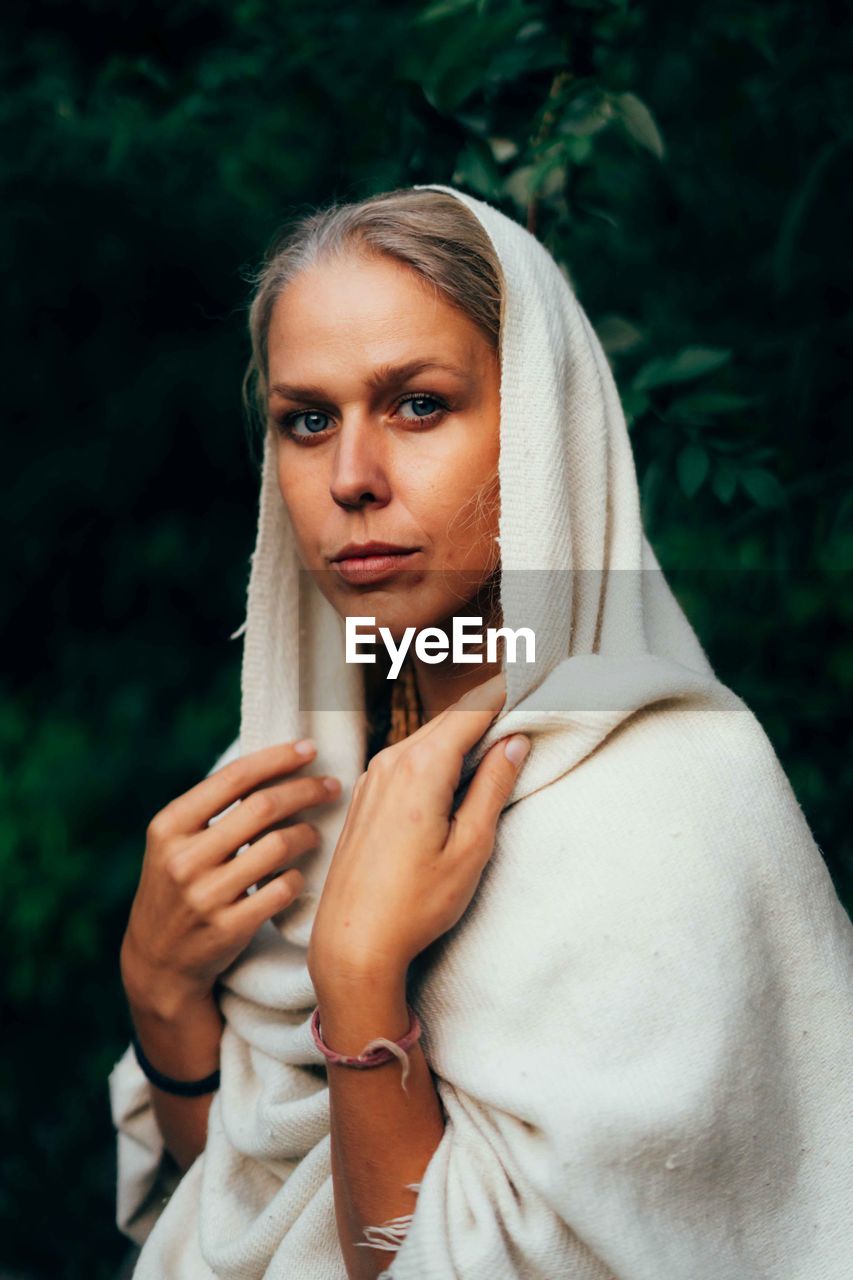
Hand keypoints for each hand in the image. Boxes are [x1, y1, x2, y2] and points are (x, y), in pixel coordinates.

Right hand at [121, 739, 341, 1017]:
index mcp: (169, 826)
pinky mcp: (227, 928)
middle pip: (263, 807)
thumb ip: (212, 809)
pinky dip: (297, 877)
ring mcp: (205, 896)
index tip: (309, 749)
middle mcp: (183, 858)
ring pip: (277, 846)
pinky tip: (298, 874)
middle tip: (331, 786)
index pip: (233, 778)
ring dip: (307, 834)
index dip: (277, 758)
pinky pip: (281, 890)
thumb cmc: (178, 887)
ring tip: (316, 833)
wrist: (158, 962)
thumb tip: (275, 762)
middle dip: (305, 790)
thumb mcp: (175, 844)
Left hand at [307, 672, 529, 989]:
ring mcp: (373, 777)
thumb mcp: (470, 848)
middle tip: (527, 707)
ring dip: (462, 735)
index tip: (536, 681)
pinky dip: (437, 755)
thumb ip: (493, 787)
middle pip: (450, 719)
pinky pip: (407, 758)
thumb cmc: (415, 904)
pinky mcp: (365, 796)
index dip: (506, 694)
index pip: (472, 710)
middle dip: (487, 711)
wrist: (352, 941)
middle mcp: (391, 761)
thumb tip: (515, 741)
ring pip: (428, 737)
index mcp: (421, 768)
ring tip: (501, 740)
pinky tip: (458, 774)